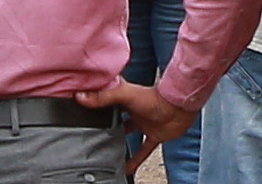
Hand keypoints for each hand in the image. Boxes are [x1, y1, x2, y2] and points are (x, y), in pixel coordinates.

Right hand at [80, 76, 204, 148]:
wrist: (179, 107)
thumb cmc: (155, 97)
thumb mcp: (125, 95)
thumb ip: (104, 97)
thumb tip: (81, 97)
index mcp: (126, 98)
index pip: (107, 99)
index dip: (96, 103)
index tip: (84, 109)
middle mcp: (134, 110)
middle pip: (116, 117)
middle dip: (106, 124)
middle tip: (93, 132)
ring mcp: (144, 123)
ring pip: (129, 134)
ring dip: (120, 142)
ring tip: (107, 150)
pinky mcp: (154, 135)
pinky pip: (143, 149)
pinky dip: (136, 159)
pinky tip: (127, 168)